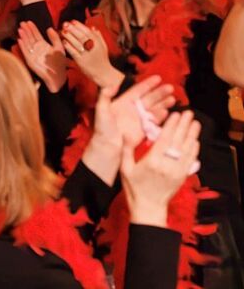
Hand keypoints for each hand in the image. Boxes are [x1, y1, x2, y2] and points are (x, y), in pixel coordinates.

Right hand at [16, 21, 66, 92]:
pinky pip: (25, 52)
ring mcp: (33, 54)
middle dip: (26, 30)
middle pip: (30, 37)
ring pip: (27, 43)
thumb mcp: (59, 48)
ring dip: (23, 36)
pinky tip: (20, 40)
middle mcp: (36, 49)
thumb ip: (55, 38)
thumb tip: (49, 28)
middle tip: (22, 23)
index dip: (32, 28)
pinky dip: (22, 46)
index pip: (36, 34)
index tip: (29, 21)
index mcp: (43, 45)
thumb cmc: (60, 63)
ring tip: (20, 29)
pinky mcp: (30, 61)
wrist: (59, 76)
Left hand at [62, 21, 121, 89]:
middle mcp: (93, 48)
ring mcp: (87, 55)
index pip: (88, 32)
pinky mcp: (81, 62)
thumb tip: (92, 27)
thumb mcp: (103, 47)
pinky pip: (74, 52)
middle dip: (72, 29)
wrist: (103, 74)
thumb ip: (98, 36)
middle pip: (82, 36)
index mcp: (98, 43)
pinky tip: (64, 42)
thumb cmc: (102, 59)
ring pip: (77, 43)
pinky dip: (69, 46)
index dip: (79, 25)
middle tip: (64, 24)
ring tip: (62, 31)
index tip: (72, 21)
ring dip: (69, 36)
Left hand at [103, 75, 175, 148]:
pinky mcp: (144, 130)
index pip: (138, 91)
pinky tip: (167, 112)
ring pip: (154, 108)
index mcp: (123, 102)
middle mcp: (133, 109)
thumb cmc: (103, 128)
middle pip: (149, 98)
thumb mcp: (101, 109)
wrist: (108, 147)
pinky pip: (154, 121)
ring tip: (172, 99)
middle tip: (171, 88)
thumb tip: (113, 84)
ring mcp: (139, 119)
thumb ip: (105, 96)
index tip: (158, 78)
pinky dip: (160, 117)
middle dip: (159, 93)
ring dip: (163, 103)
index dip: (148, 84)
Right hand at [121, 110, 200, 226]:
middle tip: (189, 113)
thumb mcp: (125, 169)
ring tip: (195, 123)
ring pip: (187, 149)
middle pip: (178, 141)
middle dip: (184, 126)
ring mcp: (177, 171)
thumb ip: (126, 150)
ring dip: (192, 135)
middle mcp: (167, 165)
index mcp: (152, 161)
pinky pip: (191, 160)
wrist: (148, 208)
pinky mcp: (183, 176)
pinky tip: (195, 140)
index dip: (171, 126)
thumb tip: (124, 133)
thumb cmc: (134, 188)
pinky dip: (194, 149)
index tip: (176, 114)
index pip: (165, 139)